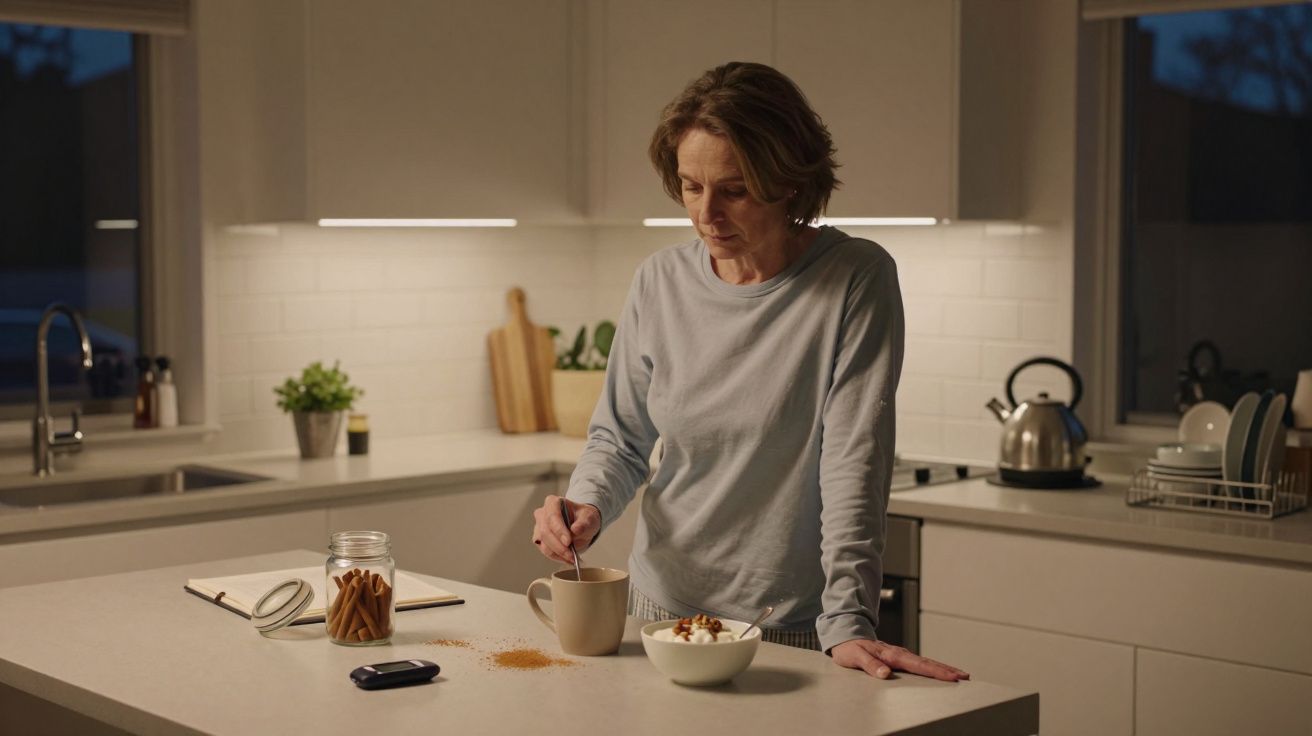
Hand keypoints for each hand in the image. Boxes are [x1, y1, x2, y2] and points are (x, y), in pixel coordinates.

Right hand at [531, 495, 600, 564]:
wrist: (582, 525)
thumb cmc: (584, 518)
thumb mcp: (589, 518)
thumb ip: (584, 523)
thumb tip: (575, 529)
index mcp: (553, 502)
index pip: (552, 516)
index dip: (559, 529)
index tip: (568, 541)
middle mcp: (543, 513)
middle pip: (545, 531)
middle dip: (559, 546)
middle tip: (571, 554)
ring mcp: (539, 527)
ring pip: (543, 543)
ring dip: (558, 553)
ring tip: (572, 558)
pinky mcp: (540, 540)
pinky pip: (545, 550)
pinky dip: (557, 557)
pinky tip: (567, 558)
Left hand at [830, 639, 968, 681]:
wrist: (845, 636)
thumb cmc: (849, 648)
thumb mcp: (854, 656)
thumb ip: (870, 665)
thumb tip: (885, 674)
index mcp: (891, 654)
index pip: (918, 665)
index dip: (936, 672)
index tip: (951, 677)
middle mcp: (899, 653)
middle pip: (927, 663)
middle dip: (946, 670)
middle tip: (965, 676)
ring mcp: (900, 655)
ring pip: (925, 662)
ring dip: (943, 668)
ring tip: (959, 674)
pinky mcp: (899, 657)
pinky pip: (919, 663)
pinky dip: (932, 667)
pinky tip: (940, 671)